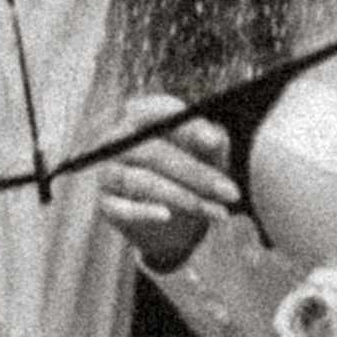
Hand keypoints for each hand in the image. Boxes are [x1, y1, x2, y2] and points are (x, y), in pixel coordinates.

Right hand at [99, 95, 241, 272]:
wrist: (172, 225)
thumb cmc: (190, 175)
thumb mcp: (206, 156)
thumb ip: (211, 143)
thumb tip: (214, 138)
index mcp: (140, 117)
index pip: (158, 112)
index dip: (186, 126)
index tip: (215, 143)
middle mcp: (117, 140)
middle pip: (155, 152)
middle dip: (197, 174)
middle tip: (230, 192)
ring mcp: (108, 172)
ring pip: (142, 181)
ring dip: (183, 198)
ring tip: (217, 212)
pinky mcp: (105, 204)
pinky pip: (123, 208)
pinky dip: (144, 212)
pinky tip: (167, 216)